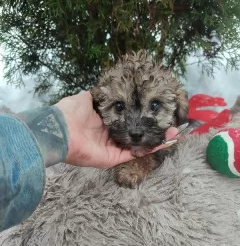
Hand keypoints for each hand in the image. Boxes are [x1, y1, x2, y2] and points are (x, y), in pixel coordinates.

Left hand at [55, 91, 178, 167]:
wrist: (59, 130)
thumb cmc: (70, 113)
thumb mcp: (85, 98)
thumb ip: (97, 96)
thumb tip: (104, 87)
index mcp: (104, 122)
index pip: (127, 120)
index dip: (141, 114)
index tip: (155, 110)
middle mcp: (110, 136)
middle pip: (136, 133)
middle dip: (152, 128)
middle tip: (171, 123)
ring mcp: (112, 148)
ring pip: (138, 144)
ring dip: (156, 139)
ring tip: (174, 132)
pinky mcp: (112, 158)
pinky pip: (133, 153)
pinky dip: (150, 149)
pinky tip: (166, 142)